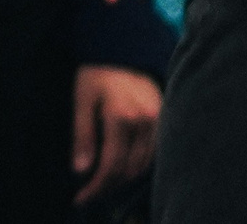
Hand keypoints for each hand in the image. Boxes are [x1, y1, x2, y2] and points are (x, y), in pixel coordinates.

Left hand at [71, 64, 159, 205]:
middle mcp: (146, 122)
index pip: (111, 165)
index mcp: (121, 117)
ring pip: (145, 165)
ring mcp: (159, 121)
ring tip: (104, 185)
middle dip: (108, 187)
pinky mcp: (166, 119)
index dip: (96, 186)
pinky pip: (156, 153)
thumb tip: (80, 170)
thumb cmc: (96, 72)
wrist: (123, 48)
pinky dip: (140, 166)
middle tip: (90, 194)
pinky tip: (124, 169)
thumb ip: (82, 135)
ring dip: (124, 179)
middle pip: (129, 170)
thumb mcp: (81, 99)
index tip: (80, 198)